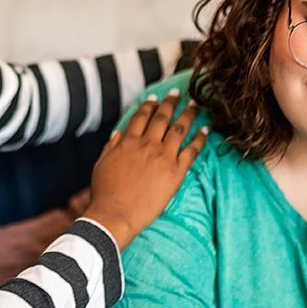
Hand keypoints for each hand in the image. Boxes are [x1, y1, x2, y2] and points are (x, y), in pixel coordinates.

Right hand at [85, 90, 207, 248]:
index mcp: (128, 142)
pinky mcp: (176, 172)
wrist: (115, 214)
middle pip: (162, 118)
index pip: (141, 117)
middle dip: (170, 103)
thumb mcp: (101, 164)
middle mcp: (147, 145)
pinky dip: (200, 138)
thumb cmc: (105, 193)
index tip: (155, 97)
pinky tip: (205, 129)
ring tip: (195, 104)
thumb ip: (111, 146)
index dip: (149, 105)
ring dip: (188, 114)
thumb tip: (118, 133)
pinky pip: (192, 151)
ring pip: (179, 129)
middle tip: (177, 93)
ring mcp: (163, 157)